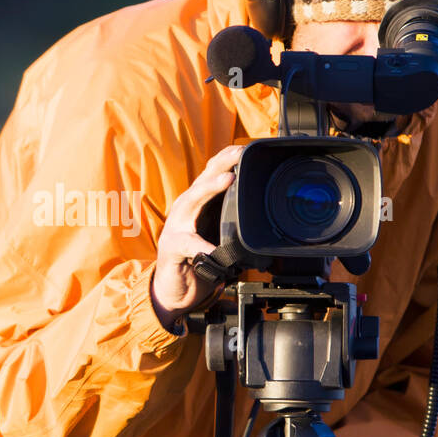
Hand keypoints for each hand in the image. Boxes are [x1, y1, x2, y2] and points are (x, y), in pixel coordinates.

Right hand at [150, 144, 243, 330]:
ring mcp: (176, 225)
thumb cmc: (197, 258)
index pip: (212, 174)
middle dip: (221, 164)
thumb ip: (233, 222)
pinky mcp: (171, 247)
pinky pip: (187, 244)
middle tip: (239, 155)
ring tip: (228, 181)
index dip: (228, 159)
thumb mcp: (217, 235)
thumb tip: (266, 214)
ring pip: (192, 201)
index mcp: (198, 203)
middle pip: (203, 180)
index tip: (247, 147)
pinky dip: (201, 246)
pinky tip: (211, 249)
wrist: (174, 288)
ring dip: (210, 189)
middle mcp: (186, 208)